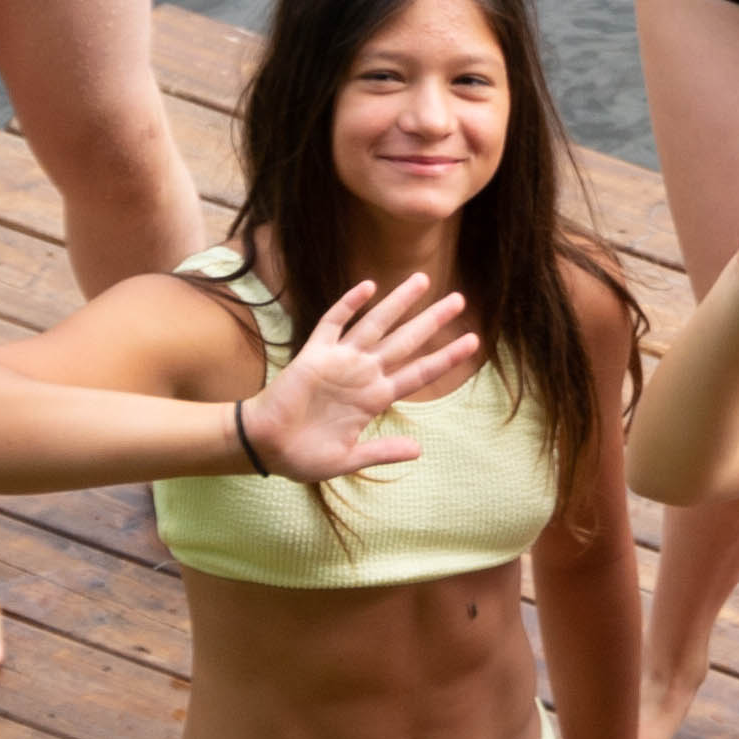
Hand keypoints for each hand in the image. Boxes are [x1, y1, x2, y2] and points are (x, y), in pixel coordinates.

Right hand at [243, 274, 481, 481]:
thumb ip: (381, 451)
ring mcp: (340, 361)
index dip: (446, 357)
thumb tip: (419, 451)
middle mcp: (363, 374)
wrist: (265, 447)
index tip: (473, 343)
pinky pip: (333, 323)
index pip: (419, 373)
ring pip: (376, 325)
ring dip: (398, 303)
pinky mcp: (314, 355)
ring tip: (423, 279)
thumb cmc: (303, 456)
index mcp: (375, 399)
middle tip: (459, 299)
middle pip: (405, 341)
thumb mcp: (348, 459)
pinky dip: (349, 305)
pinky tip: (368, 287)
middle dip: (432, 320)